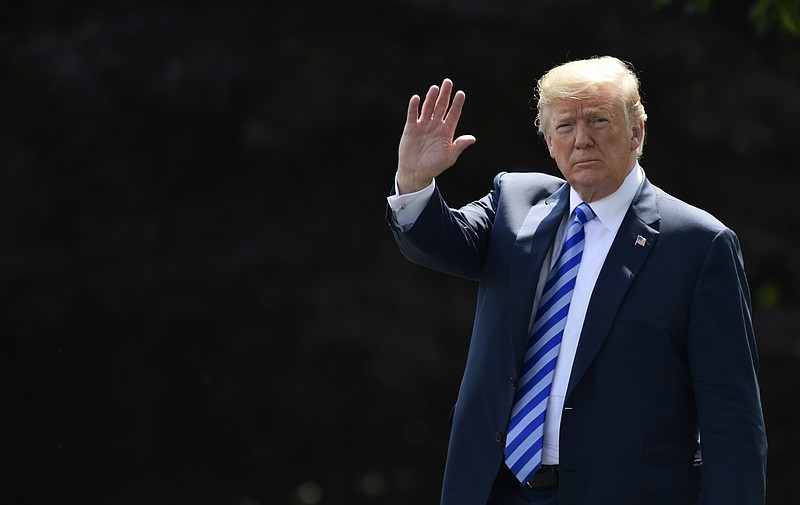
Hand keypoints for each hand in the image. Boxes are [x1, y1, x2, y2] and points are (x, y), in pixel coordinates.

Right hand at [396, 78, 475, 193]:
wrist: (416, 172)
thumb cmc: (434, 166)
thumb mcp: (449, 157)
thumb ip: (459, 146)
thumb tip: (472, 138)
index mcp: (447, 132)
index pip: (453, 114)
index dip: (457, 104)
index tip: (461, 94)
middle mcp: (436, 125)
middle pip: (441, 107)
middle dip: (445, 95)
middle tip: (448, 82)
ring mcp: (423, 125)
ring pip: (428, 108)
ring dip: (431, 98)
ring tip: (435, 88)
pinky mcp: (411, 128)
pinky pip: (412, 114)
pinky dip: (414, 107)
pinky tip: (416, 98)